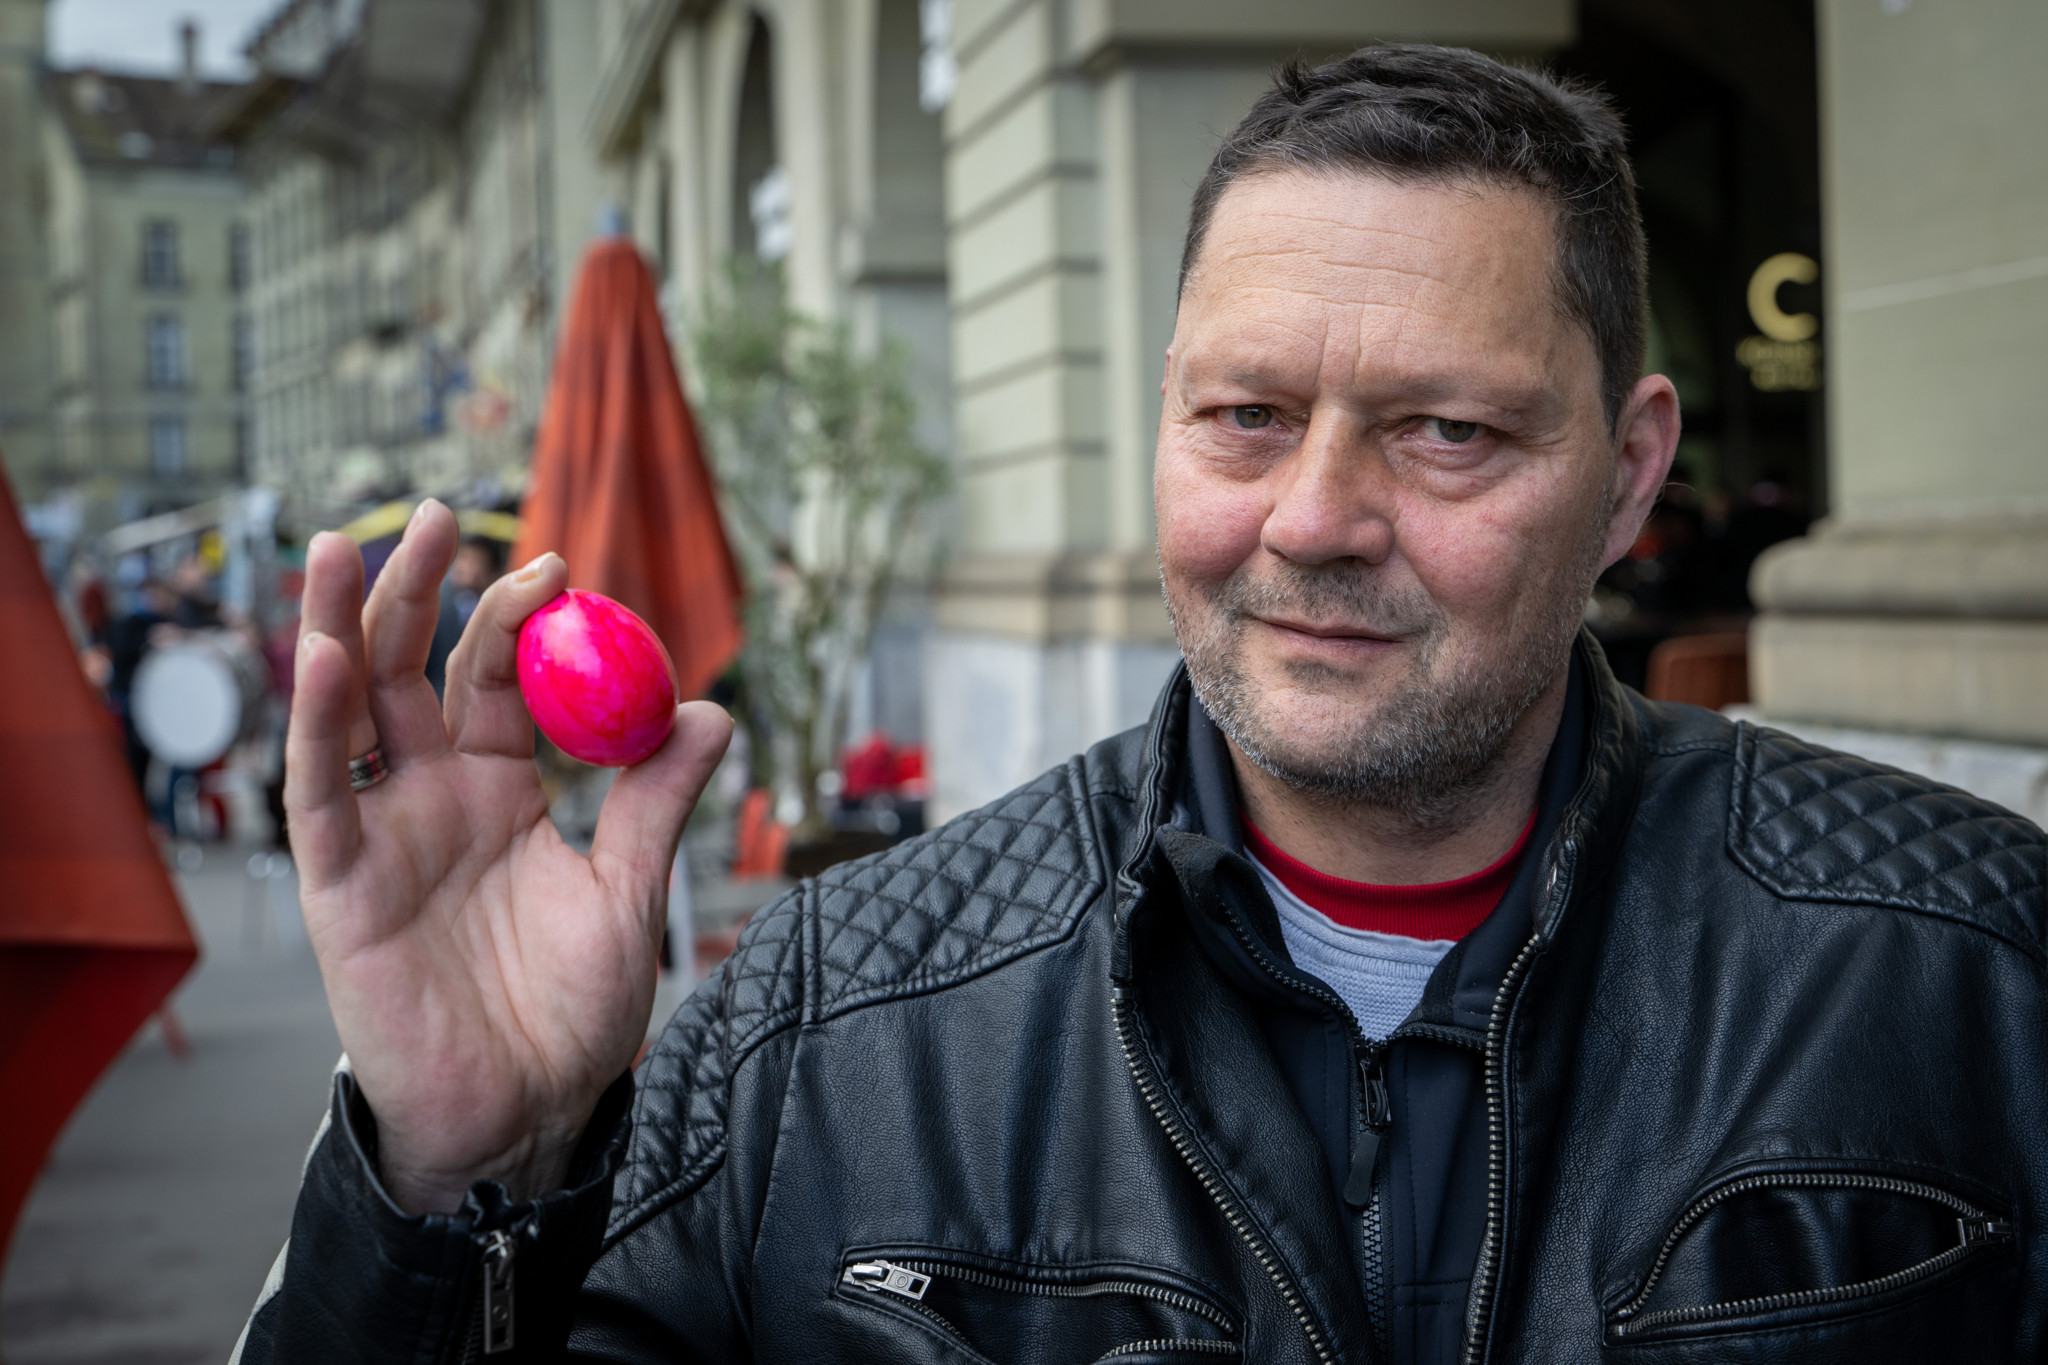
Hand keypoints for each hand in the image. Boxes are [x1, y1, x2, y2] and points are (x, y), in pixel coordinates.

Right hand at [284, 501, 731, 1213]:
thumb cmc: (571, 1012)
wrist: (529, 1112)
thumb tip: (712, 710)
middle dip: (415, 593)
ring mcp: (382, 836)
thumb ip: (658, 802)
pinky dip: (317, 727)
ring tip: (335, 546)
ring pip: (346, 714)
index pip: (493, 680)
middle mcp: (432, 799)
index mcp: (499, 790)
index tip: (558, 565)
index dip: (514, 619)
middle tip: (437, 515)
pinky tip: (321, 658)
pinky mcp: (341, 886)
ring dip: (337, 629)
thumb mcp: (631, 892)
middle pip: (408, 672)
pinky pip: (320, 796)